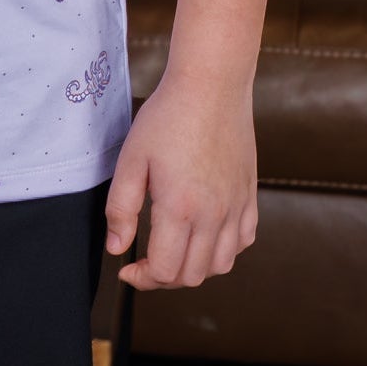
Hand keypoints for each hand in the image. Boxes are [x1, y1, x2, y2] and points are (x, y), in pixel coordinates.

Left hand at [103, 73, 257, 288]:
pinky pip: (243, 242)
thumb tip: (116, 248)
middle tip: (145, 262)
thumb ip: (121, 209)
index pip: (165, 271)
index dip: (142, 278)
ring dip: (194, 269)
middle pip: (193, 276)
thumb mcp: (130, 160)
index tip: (127, 267)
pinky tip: (204, 235)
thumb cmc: (167, 118)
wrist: (211, 86)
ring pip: (221, 265)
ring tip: (174, 251)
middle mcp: (214, 214)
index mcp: (180, 207)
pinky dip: (224, 250)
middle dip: (164, 278)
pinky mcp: (249, 196)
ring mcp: (236, 207)